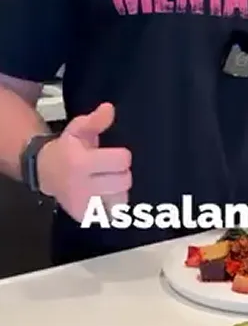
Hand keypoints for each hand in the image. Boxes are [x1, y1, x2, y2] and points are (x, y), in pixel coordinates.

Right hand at [37, 102, 131, 222]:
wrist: (45, 172)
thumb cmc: (66, 149)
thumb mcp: (78, 129)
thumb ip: (95, 120)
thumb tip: (109, 109)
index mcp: (81, 163)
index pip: (122, 161)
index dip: (122, 155)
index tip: (113, 154)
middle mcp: (81, 186)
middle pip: (124, 181)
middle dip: (121, 173)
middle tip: (109, 169)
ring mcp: (83, 205)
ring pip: (121, 200)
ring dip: (118, 190)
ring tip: (106, 182)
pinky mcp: (84, 216)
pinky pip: (112, 215)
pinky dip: (111, 206)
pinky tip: (102, 195)